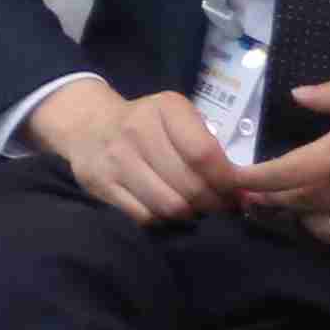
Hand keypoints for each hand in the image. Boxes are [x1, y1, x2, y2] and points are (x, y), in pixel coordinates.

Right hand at [25, 80, 241, 222]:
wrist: (86, 124)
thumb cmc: (145, 123)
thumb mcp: (175, 116)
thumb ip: (205, 143)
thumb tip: (242, 188)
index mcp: (165, 108)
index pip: (204, 154)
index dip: (226, 181)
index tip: (237, 192)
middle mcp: (138, 130)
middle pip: (190, 185)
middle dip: (213, 203)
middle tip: (220, 206)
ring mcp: (117, 159)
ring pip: (170, 206)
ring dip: (190, 214)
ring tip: (195, 209)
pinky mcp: (101, 184)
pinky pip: (145, 217)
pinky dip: (163, 220)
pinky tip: (168, 211)